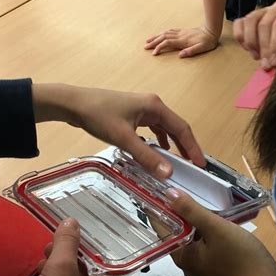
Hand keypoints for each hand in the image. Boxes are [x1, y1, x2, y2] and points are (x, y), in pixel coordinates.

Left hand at [32, 84, 205, 177]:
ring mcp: (142, 108)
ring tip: (179, 161)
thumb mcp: (123, 138)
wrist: (73, 103)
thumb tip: (168, 173)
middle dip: (185, 146)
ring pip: (164, 128)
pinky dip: (158, 140)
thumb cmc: (98, 116)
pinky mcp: (132, 113)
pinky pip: (153, 128)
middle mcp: (152, 105)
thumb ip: (146, 156)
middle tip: (194, 165)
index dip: (193, 147)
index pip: (182, 128)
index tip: (201, 164)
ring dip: (172, 144)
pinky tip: (157, 150)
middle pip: (175, 127)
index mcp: (155, 106)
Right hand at [144, 26, 219, 57]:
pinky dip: (162, 33)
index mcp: (183, 41)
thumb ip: (191, 51)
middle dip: (154, 42)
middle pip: (163, 37)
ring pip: (165, 33)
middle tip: (145, 47)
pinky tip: (160, 35)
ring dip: (156, 37)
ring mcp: (180, 32)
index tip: (154, 53)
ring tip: (148, 40)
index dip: (160, 47)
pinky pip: (169, 31)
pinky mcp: (182, 31)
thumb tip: (180, 55)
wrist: (211, 30)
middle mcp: (180, 35)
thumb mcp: (201, 48)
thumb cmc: (207, 42)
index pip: (168, 43)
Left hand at [165, 190, 275, 275]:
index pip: (163, 228)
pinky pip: (205, 244)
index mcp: (181, 256)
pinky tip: (219, 218)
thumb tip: (168, 193)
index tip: (165, 187)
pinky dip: (209, 231)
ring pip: (193, 237)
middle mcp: (187, 264)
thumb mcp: (216, 228)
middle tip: (188, 188)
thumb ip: (192, 210)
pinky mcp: (215, 268)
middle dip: (183, 212)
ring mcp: (201, 268)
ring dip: (198, 221)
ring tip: (205, 199)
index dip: (163, 207)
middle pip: (179, 232)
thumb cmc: (241, 257)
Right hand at [233, 1, 275, 69]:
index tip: (274, 63)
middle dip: (264, 48)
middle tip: (266, 65)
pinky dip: (241, 38)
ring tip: (257, 57)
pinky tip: (249, 49)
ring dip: (251, 43)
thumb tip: (274, 65)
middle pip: (264, 24)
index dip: (275, 45)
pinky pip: (239, 24)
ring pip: (250, 21)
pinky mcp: (249, 17)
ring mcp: (262, 10)